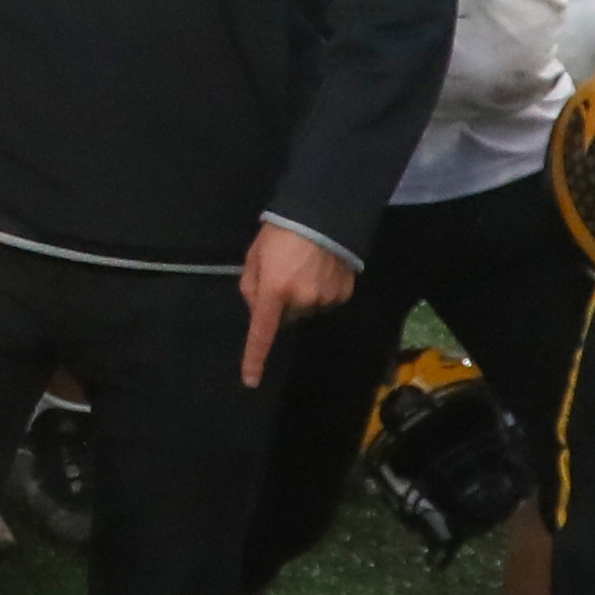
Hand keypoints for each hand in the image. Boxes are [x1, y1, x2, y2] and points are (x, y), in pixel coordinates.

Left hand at [238, 222, 355, 385]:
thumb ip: (251, 287)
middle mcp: (301, 300)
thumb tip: (258, 309)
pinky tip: (322, 269)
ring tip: (304, 266)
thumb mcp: (254, 257)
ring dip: (303, 295)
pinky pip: (326, 301)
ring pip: (307, 308)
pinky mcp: (343, 294)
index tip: (251, 380)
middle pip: (286, 316)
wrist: (323, 214)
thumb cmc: (280, 233)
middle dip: (282, 302)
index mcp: (274, 291)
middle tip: (283, 273)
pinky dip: (322, 290)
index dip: (254, 358)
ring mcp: (325, 299)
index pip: (261, 333)